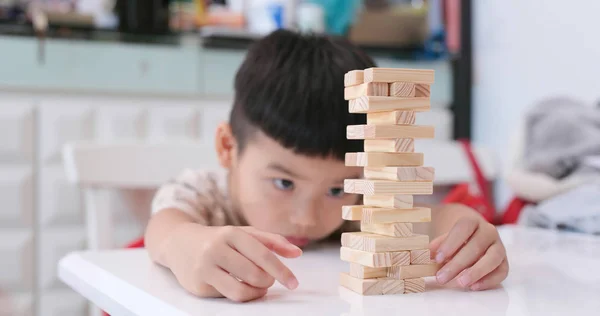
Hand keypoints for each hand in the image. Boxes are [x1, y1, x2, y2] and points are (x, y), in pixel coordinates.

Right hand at [164, 224, 301, 301]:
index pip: (263, 256)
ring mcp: (204, 268)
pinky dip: (239, 294)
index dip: (282, 271)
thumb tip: (297, 253)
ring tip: (257, 286)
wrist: (180, 243)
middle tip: (268, 280)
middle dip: (267, 281)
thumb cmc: (220, 239)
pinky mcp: (197, 285)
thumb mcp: (244, 233)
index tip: (294, 283)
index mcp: (232, 233)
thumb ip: (272, 241)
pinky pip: (227, 297)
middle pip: (254, 275)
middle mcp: (216, 249)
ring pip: (240, 291)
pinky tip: (238, 285)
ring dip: (256, 292)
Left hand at [430, 216, 507, 290]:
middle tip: (442, 277)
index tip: (437, 258)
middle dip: (457, 263)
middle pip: (476, 246)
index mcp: (472, 222)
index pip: (464, 228)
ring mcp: (499, 247)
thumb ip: (436, 246)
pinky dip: (488, 280)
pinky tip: (473, 286)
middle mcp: (489, 232)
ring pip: (493, 258)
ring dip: (476, 272)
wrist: (473, 237)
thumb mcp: (444, 239)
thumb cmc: (456, 240)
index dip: (450, 243)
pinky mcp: (504, 262)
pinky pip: (501, 272)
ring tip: (460, 282)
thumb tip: (425, 256)